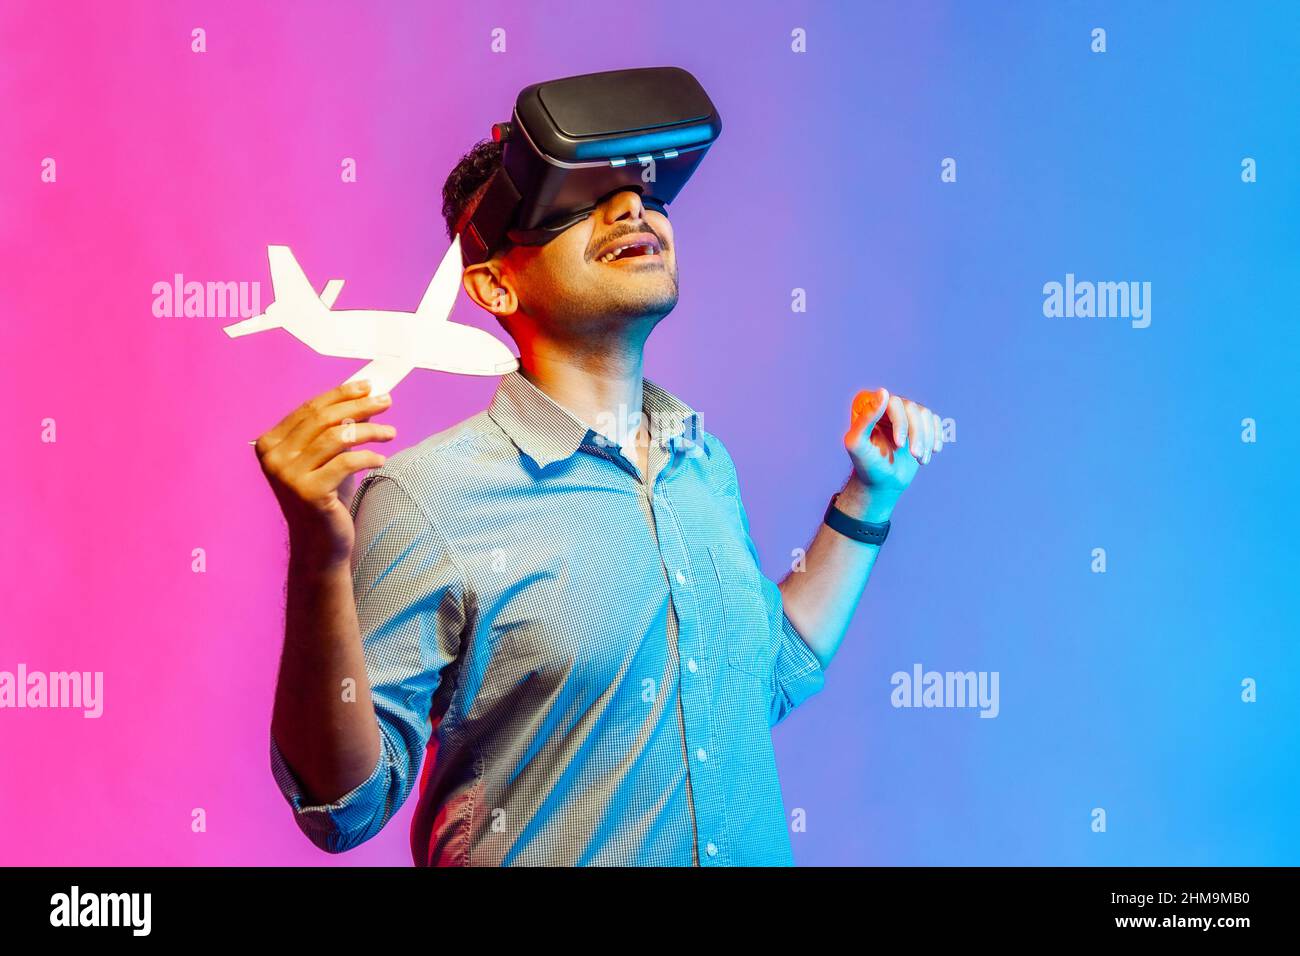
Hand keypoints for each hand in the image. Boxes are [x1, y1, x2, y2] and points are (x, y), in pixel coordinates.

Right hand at [254, 380, 396, 569]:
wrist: (319, 544)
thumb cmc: (326, 497)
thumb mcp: (330, 458)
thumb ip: (338, 429)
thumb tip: (365, 397)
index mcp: (270, 443)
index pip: (310, 409)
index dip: (341, 394)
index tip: (368, 386)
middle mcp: (273, 457)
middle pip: (323, 419)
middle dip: (359, 405)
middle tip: (387, 401)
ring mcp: (288, 475)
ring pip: (337, 437)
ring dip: (370, 431)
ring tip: (391, 432)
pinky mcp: (308, 492)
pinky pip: (346, 463)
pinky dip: (368, 457)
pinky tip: (381, 459)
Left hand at [841, 388, 943, 519]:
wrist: (882, 482)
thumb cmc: (866, 464)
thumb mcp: (857, 444)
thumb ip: (865, 419)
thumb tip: (883, 391)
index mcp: (867, 404)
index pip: (891, 402)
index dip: (900, 423)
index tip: (899, 444)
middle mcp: (885, 403)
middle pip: (911, 408)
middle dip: (915, 434)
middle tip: (914, 455)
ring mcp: (903, 412)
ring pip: (925, 414)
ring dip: (926, 438)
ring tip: (920, 459)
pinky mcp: (918, 422)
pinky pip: (934, 420)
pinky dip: (936, 436)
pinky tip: (931, 452)